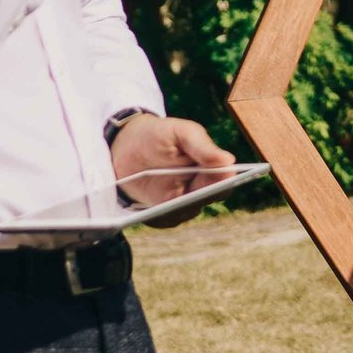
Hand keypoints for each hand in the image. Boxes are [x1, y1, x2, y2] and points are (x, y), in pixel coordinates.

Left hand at [110, 115, 235, 224]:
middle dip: (204, 194)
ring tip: (173, 203)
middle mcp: (202, 185)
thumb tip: (229, 160)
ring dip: (182, 206)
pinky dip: (164, 215)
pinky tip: (155, 211)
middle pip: (211, 197)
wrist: (124, 149)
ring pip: (191, 210)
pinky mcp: (167, 213)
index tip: (226, 175)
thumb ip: (202, 145)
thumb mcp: (180, 132)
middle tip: (196, 192)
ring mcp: (185, 200)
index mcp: (211, 165)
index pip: (226, 178)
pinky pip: (170, 219)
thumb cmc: (158, 136)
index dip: (226, 179)